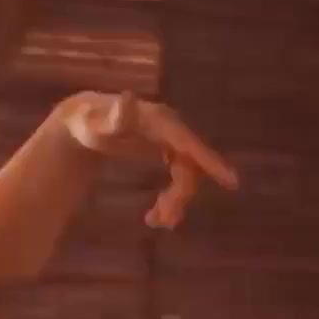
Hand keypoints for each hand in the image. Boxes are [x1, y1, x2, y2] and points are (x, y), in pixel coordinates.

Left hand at [60, 92, 239, 228]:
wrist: (86, 122)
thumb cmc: (89, 123)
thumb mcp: (96, 124)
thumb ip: (114, 117)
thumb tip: (127, 97)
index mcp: (160, 122)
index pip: (190, 144)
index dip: (211, 162)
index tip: (232, 182)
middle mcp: (172, 130)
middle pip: (188, 167)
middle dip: (180, 196)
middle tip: (163, 222)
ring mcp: (171, 141)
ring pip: (185, 177)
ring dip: (175, 202)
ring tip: (154, 221)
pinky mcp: (167, 151)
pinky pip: (179, 178)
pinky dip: (171, 198)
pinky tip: (154, 216)